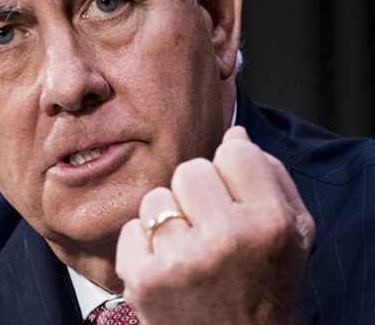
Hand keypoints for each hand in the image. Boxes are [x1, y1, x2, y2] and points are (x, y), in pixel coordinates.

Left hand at [115, 126, 314, 323]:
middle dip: (196, 195)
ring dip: (168, 221)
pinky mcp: (145, 278)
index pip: (234, 151)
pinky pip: (131, 229)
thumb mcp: (293, 236)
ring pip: (156, 198)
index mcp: (271, 223)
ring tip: (189, 252)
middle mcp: (228, 238)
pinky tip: (167, 270)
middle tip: (210, 229)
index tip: (233, 197)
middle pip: (189, 169)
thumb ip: (270, 178)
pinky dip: (144, 248)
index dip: (230, 172)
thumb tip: (234, 135)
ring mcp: (182, 259)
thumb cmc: (263, 289)